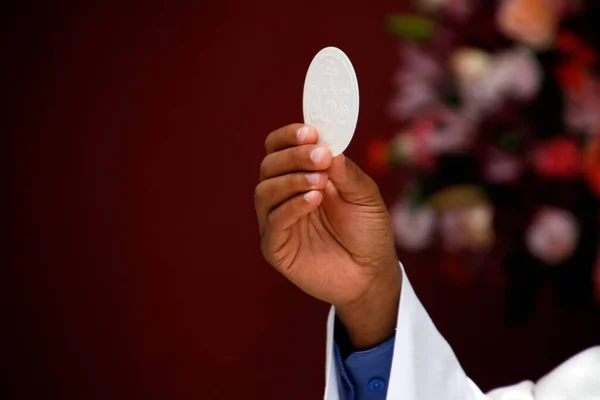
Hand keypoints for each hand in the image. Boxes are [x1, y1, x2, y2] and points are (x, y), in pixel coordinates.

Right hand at [255, 124, 401, 347]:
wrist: (373, 274)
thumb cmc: (368, 232)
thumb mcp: (365, 195)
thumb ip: (346, 172)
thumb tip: (328, 145)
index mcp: (301, 177)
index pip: (279, 148)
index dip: (290, 137)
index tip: (311, 132)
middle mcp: (285, 196)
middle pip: (269, 165)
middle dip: (293, 156)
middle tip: (320, 156)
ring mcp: (278, 222)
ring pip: (264, 191)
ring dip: (291, 179)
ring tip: (321, 182)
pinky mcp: (276, 248)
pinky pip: (273, 222)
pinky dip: (290, 207)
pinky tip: (313, 200)